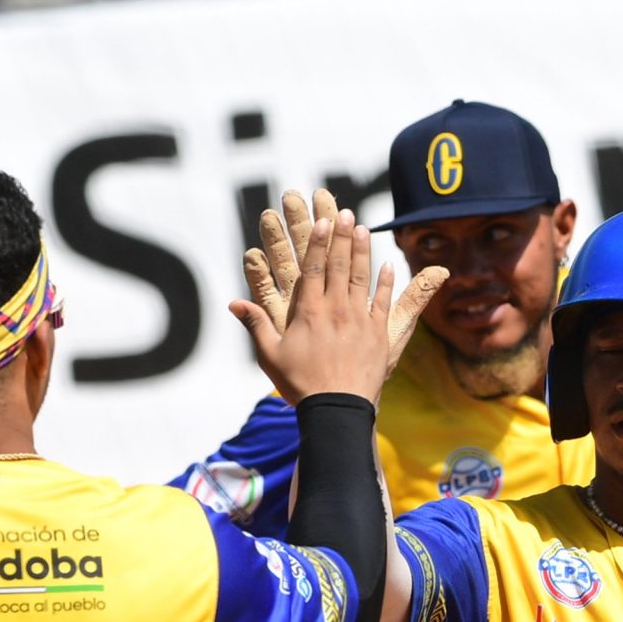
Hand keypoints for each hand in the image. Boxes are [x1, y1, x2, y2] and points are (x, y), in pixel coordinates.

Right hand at [236, 211, 395, 403]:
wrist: (336, 409)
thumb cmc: (300, 384)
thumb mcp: (270, 356)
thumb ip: (256, 325)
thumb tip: (234, 303)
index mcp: (309, 311)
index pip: (314, 267)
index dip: (319, 242)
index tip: (322, 221)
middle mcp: (335, 309)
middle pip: (340, 265)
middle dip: (342, 236)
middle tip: (344, 212)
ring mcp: (359, 320)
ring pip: (362, 277)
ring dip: (362, 250)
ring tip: (363, 227)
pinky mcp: (377, 334)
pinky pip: (383, 302)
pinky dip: (386, 283)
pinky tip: (388, 264)